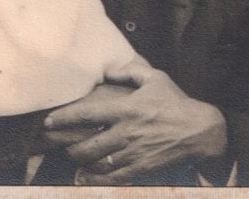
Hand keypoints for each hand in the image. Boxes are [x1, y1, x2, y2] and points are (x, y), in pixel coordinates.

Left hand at [42, 60, 227, 184]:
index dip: (62, 119)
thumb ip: (129, 72)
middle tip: (60, 143)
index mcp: (127, 109)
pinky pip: (110, 178)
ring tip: (75, 156)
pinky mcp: (139, 168)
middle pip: (84, 146)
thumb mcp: (156, 78)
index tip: (48, 121)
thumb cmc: (176, 102)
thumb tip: (107, 70)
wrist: (200, 130)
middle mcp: (126, 132)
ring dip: (80, 161)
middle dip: (67, 146)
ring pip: (95, 163)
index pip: (86, 115)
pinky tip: (86, 175)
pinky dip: (94, 178)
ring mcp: (132, 153)